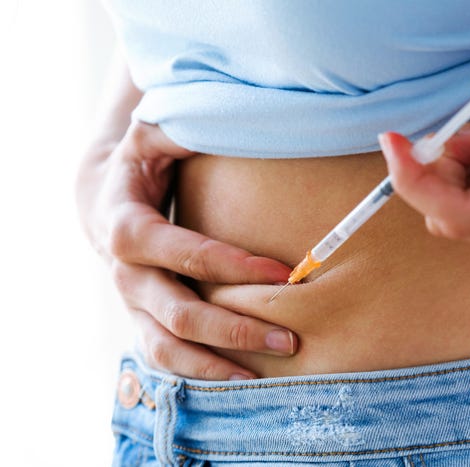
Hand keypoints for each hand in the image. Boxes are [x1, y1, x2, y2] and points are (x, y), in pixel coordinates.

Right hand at [77, 122, 296, 379]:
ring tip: (267, 376)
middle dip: (235, 327)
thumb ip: (182, 128)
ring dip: (218, 364)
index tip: (281, 271)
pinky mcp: (144, 321)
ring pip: (168, 348)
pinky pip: (167, 359)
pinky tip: (242, 380)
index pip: (176, 250)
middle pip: (177, 312)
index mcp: (126, 224)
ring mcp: (133, 303)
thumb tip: (234, 116)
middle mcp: (125, 273)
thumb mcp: (155, 134)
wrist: (106, 199)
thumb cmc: (143, 163)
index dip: (227, 263)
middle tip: (290, 338)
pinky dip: (200, 373)